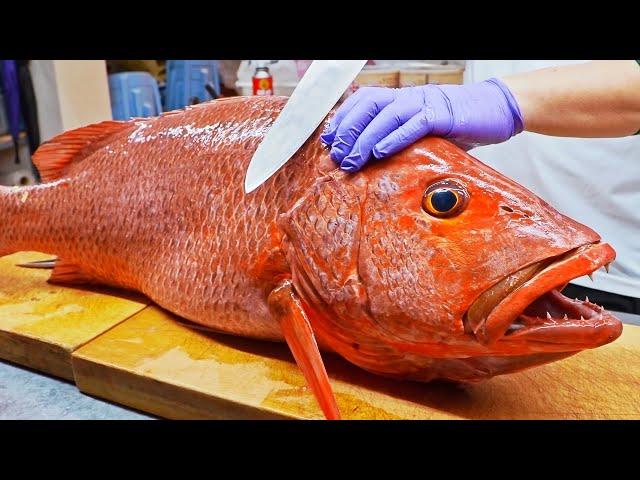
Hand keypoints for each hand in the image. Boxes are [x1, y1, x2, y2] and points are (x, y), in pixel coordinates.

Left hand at [320, 78, 524, 171]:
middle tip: (337, 156)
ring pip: (387, 114)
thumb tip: (372, 160)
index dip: (342, 119)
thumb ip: (401, 137)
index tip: (327, 140)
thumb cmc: (457, 124)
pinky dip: (395, 137)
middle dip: (348, 131)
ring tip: (352, 160)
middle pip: (368, 105)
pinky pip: (415, 124)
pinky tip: (381, 152)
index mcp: (401, 98)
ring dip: (365, 138)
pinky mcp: (444, 116)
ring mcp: (426, 103)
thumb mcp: (423, 129)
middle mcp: (409, 96)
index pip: (363, 101)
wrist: (497, 109)